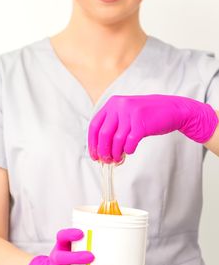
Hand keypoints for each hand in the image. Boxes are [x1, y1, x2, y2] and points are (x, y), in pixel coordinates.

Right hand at [27, 228, 113, 264]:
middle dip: (76, 257)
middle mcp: (58, 257)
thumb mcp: (73, 245)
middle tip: (91, 256)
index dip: (70, 234)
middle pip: (62, 257)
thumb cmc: (70, 257)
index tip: (81, 233)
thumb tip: (110, 231)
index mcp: (61, 244)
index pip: (62, 236)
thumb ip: (86, 240)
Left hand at [88, 94, 217, 162]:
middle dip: (103, 151)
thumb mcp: (127, 113)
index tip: (94, 156)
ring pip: (116, 140)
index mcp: (113, 103)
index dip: (92, 143)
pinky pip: (130, 142)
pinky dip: (128, 150)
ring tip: (118, 159)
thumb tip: (100, 148)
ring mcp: (131, 113)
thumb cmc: (148, 115)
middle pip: (103, 135)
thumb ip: (114, 124)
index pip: (94, 126)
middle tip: (106, 161)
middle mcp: (119, 106)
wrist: (172, 109)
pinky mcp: (142, 123)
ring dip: (115, 153)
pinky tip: (129, 152)